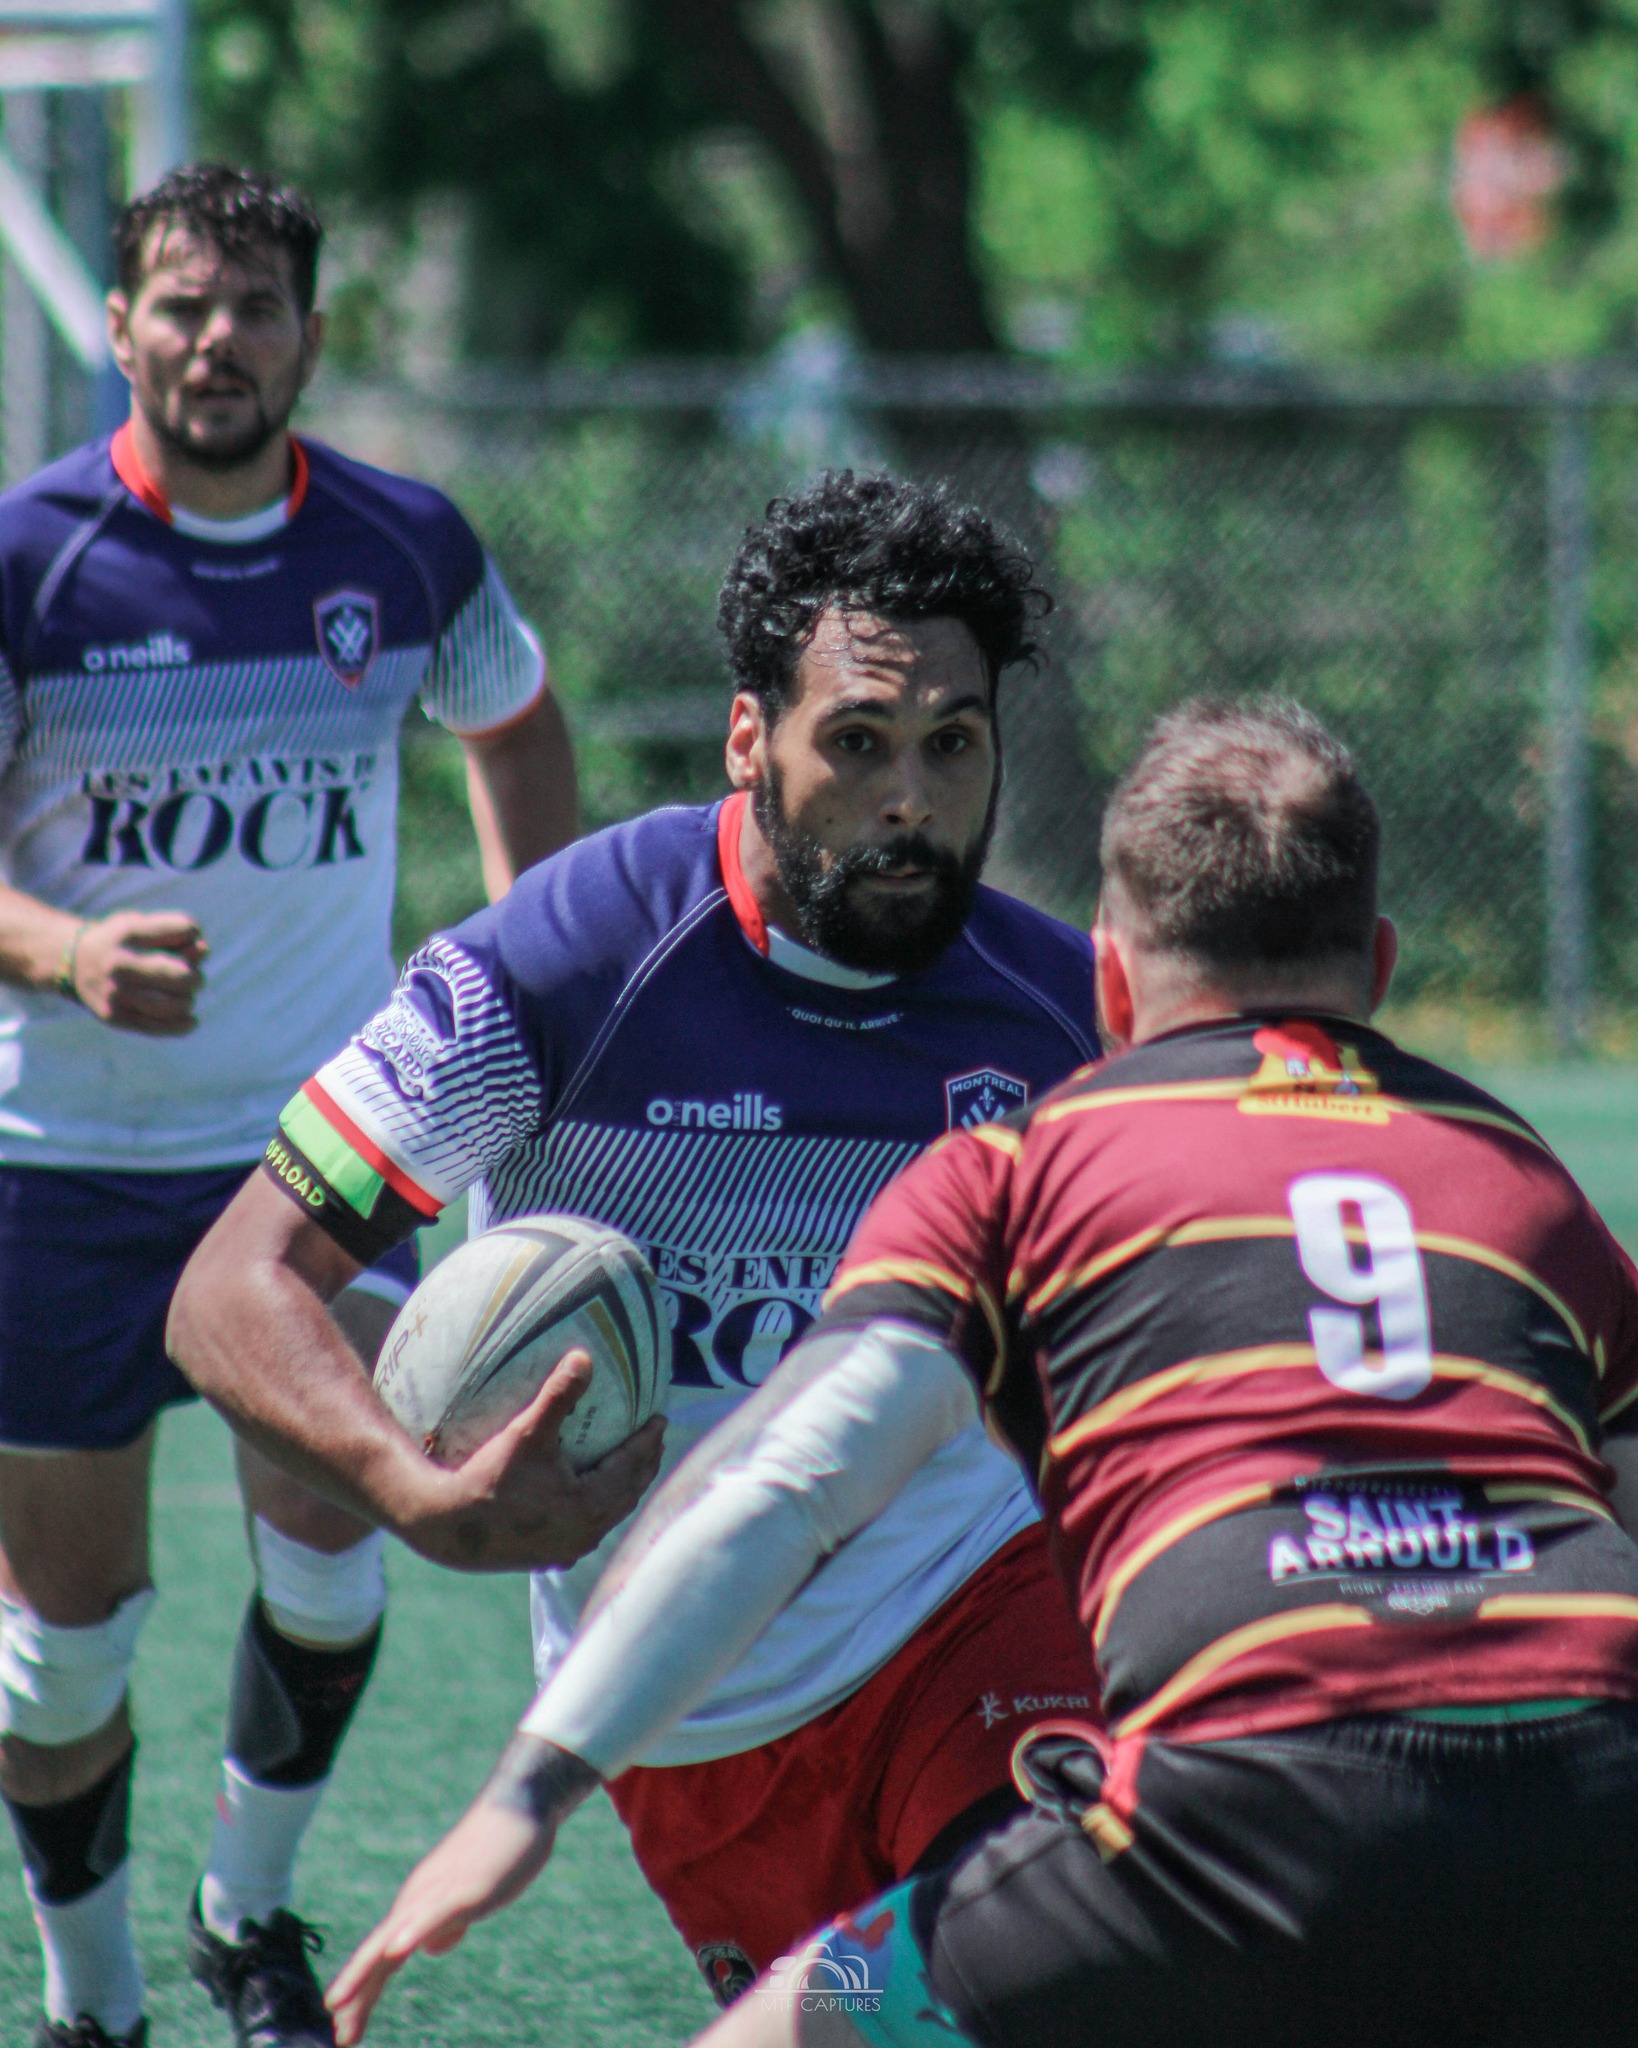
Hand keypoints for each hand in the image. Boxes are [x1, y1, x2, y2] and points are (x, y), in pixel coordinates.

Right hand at [69, 911, 206, 1033]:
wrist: (74, 964)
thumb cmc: (121, 942)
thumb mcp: (143, 925)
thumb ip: (176, 934)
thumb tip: (204, 950)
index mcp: (128, 932)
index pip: (184, 930)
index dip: (192, 931)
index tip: (186, 935)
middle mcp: (119, 964)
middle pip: (183, 975)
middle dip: (195, 975)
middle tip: (190, 976)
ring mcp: (116, 993)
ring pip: (175, 1005)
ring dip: (188, 999)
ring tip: (182, 995)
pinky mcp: (116, 1017)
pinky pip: (160, 1027)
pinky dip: (184, 1024)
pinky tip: (191, 1019)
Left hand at [327, 1790, 557, 2043]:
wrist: (520, 1801)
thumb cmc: (498, 1851)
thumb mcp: (470, 1899)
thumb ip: (448, 1922)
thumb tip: (432, 1949)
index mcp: (419, 1906)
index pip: (382, 1956)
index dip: (362, 1990)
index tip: (344, 2028)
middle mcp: (418, 1899)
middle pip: (378, 1952)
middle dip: (356, 1993)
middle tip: (339, 2034)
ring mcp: (439, 1892)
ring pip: (394, 1937)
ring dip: (366, 1973)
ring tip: (341, 2003)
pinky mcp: (465, 1885)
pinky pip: (434, 1913)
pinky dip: (412, 1933)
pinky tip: (396, 1951)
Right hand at [402, 1349, 665, 1570]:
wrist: (449, 1528)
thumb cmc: (490, 1478)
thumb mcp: (527, 1432)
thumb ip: (559, 1395)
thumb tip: (584, 1356)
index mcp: (591, 1503)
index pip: (632, 1466)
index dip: (648, 1440)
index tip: (659, 1419)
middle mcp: (587, 1532)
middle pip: (628, 1493)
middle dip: (644, 1464)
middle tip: (653, 1439)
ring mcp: (569, 1549)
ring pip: (610, 1515)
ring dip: (624, 1489)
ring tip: (630, 1466)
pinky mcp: (549, 1556)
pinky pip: (588, 1529)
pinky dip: (599, 1509)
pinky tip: (591, 1500)